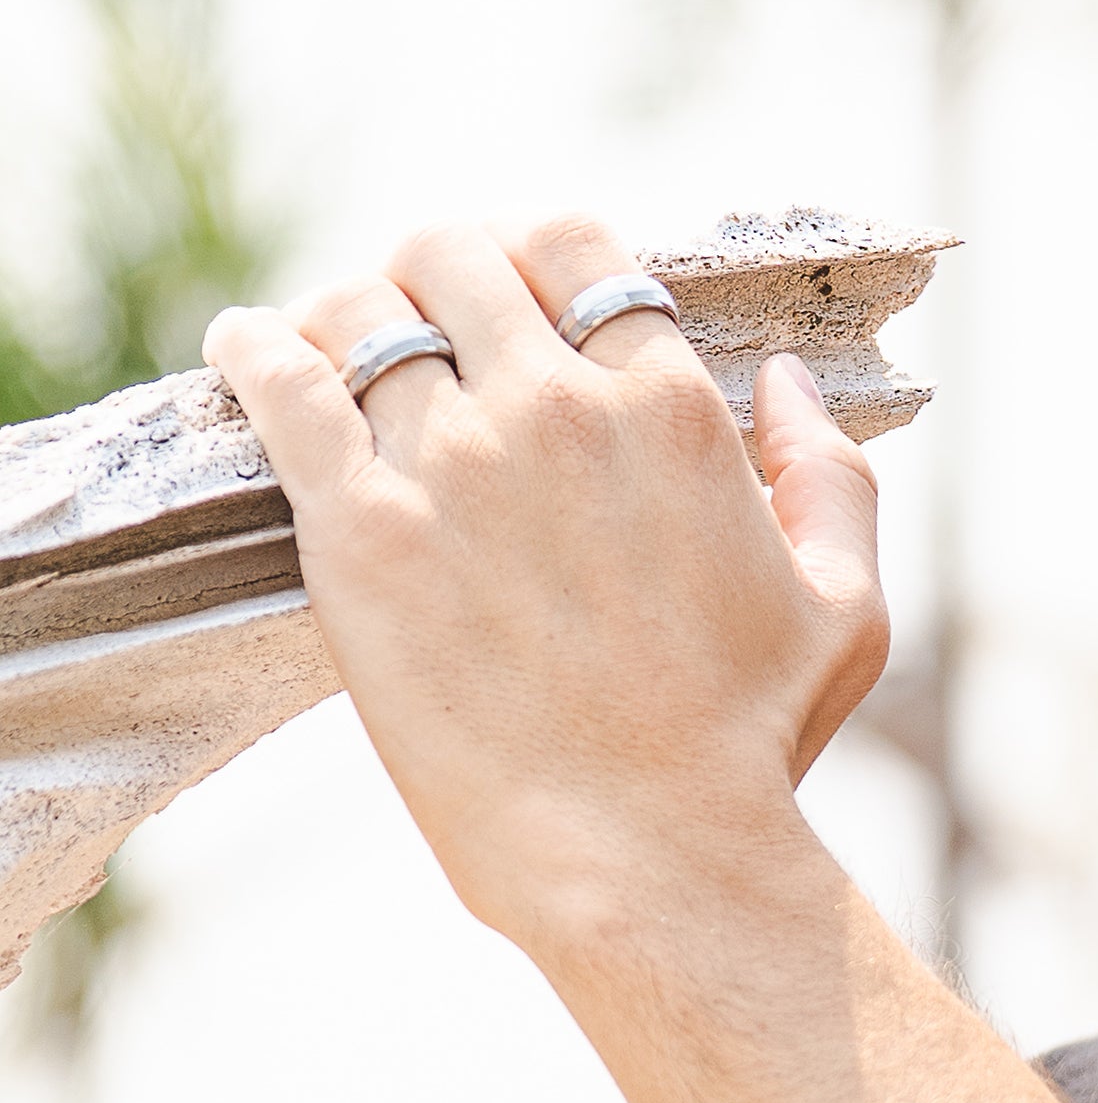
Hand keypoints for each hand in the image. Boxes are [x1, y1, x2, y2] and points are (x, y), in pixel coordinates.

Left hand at [205, 212, 889, 954]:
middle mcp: (560, 409)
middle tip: (421, 320)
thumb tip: (784, 385)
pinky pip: (276, 380)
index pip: (578, 248)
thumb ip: (830, 475)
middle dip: (434, 271)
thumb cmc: (753, 745)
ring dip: (346, 312)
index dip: (537, 255)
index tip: (516, 296)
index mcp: (674, 410)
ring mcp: (452, 462)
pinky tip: (248, 349)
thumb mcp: (845, 605)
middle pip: (455, 253)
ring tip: (333, 349)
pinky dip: (252, 346)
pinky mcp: (360, 528)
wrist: (646, 855)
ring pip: (358, 308)